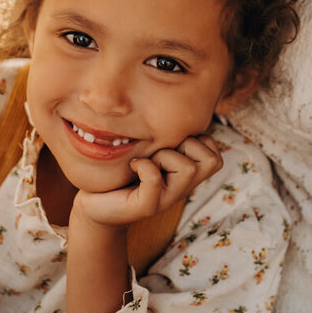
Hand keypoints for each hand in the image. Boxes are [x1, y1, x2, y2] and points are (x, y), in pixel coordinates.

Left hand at [73, 133, 222, 227]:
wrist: (96, 202)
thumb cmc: (124, 169)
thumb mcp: (152, 147)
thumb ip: (169, 134)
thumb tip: (179, 106)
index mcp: (187, 174)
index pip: (216, 153)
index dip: (199, 140)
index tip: (173, 143)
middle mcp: (182, 188)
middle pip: (211, 161)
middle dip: (187, 146)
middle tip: (162, 151)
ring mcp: (167, 199)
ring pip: (188, 169)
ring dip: (166, 156)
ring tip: (149, 160)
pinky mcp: (147, 206)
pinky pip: (154, 178)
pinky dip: (143, 167)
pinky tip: (134, 165)